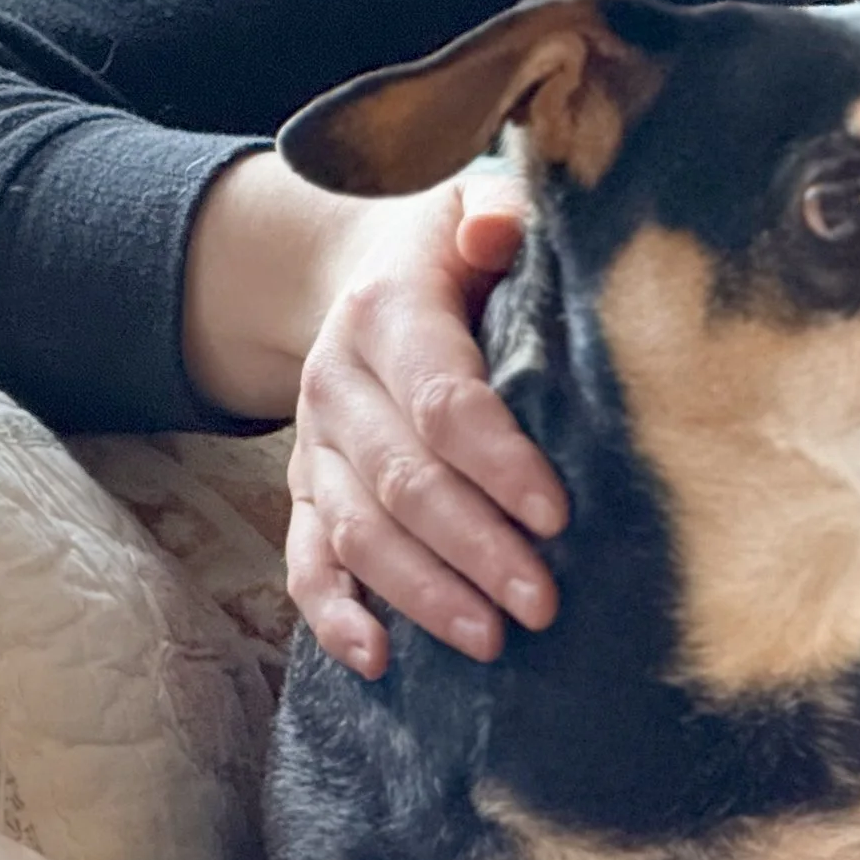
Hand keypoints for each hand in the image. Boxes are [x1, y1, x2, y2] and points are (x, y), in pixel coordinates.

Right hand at [286, 164, 566, 675]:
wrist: (360, 262)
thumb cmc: (455, 243)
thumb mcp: (478, 198)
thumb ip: (500, 213)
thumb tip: (497, 236)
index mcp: (389, 310)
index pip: (444, 400)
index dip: (498, 461)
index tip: (557, 514)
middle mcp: (337, 381)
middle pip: (403, 482)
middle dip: (474, 548)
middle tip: (542, 603)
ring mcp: (313, 443)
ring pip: (357, 531)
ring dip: (422, 593)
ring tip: (493, 641)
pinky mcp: (302, 488)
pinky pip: (304, 559)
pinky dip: (334, 614)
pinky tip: (377, 661)